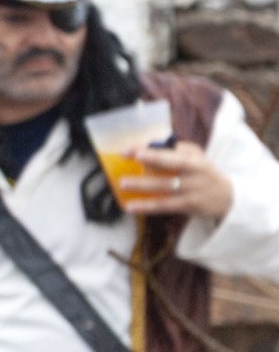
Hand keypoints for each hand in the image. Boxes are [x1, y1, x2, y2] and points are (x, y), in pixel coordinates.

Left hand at [117, 141, 232, 221]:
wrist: (229, 197)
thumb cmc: (204, 173)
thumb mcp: (198, 157)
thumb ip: (178, 150)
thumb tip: (151, 144)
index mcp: (194, 160)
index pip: (171, 152)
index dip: (151, 149)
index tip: (131, 149)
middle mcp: (194, 174)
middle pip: (170, 166)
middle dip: (149, 160)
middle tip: (128, 158)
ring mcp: (191, 191)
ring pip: (164, 188)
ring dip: (142, 186)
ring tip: (123, 184)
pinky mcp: (188, 206)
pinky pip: (164, 206)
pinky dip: (146, 206)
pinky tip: (130, 207)